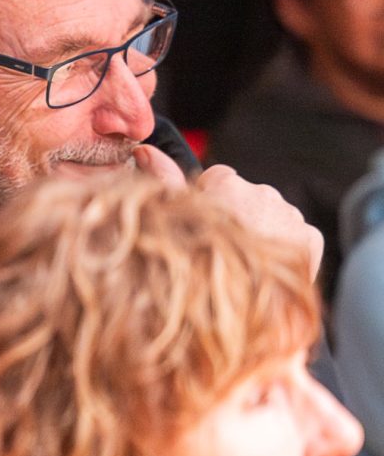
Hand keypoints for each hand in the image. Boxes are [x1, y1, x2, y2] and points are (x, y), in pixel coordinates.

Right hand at [134, 145, 323, 278]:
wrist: (245, 306)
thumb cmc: (200, 264)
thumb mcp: (175, 221)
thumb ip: (163, 180)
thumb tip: (145, 149)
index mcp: (228, 185)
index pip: (218, 178)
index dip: (209, 200)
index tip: (205, 223)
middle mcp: (262, 193)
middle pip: (247, 197)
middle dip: (238, 215)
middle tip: (225, 247)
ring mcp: (289, 215)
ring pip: (273, 215)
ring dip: (262, 230)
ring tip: (246, 261)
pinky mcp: (309, 238)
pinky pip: (297, 235)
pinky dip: (286, 247)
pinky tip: (268, 267)